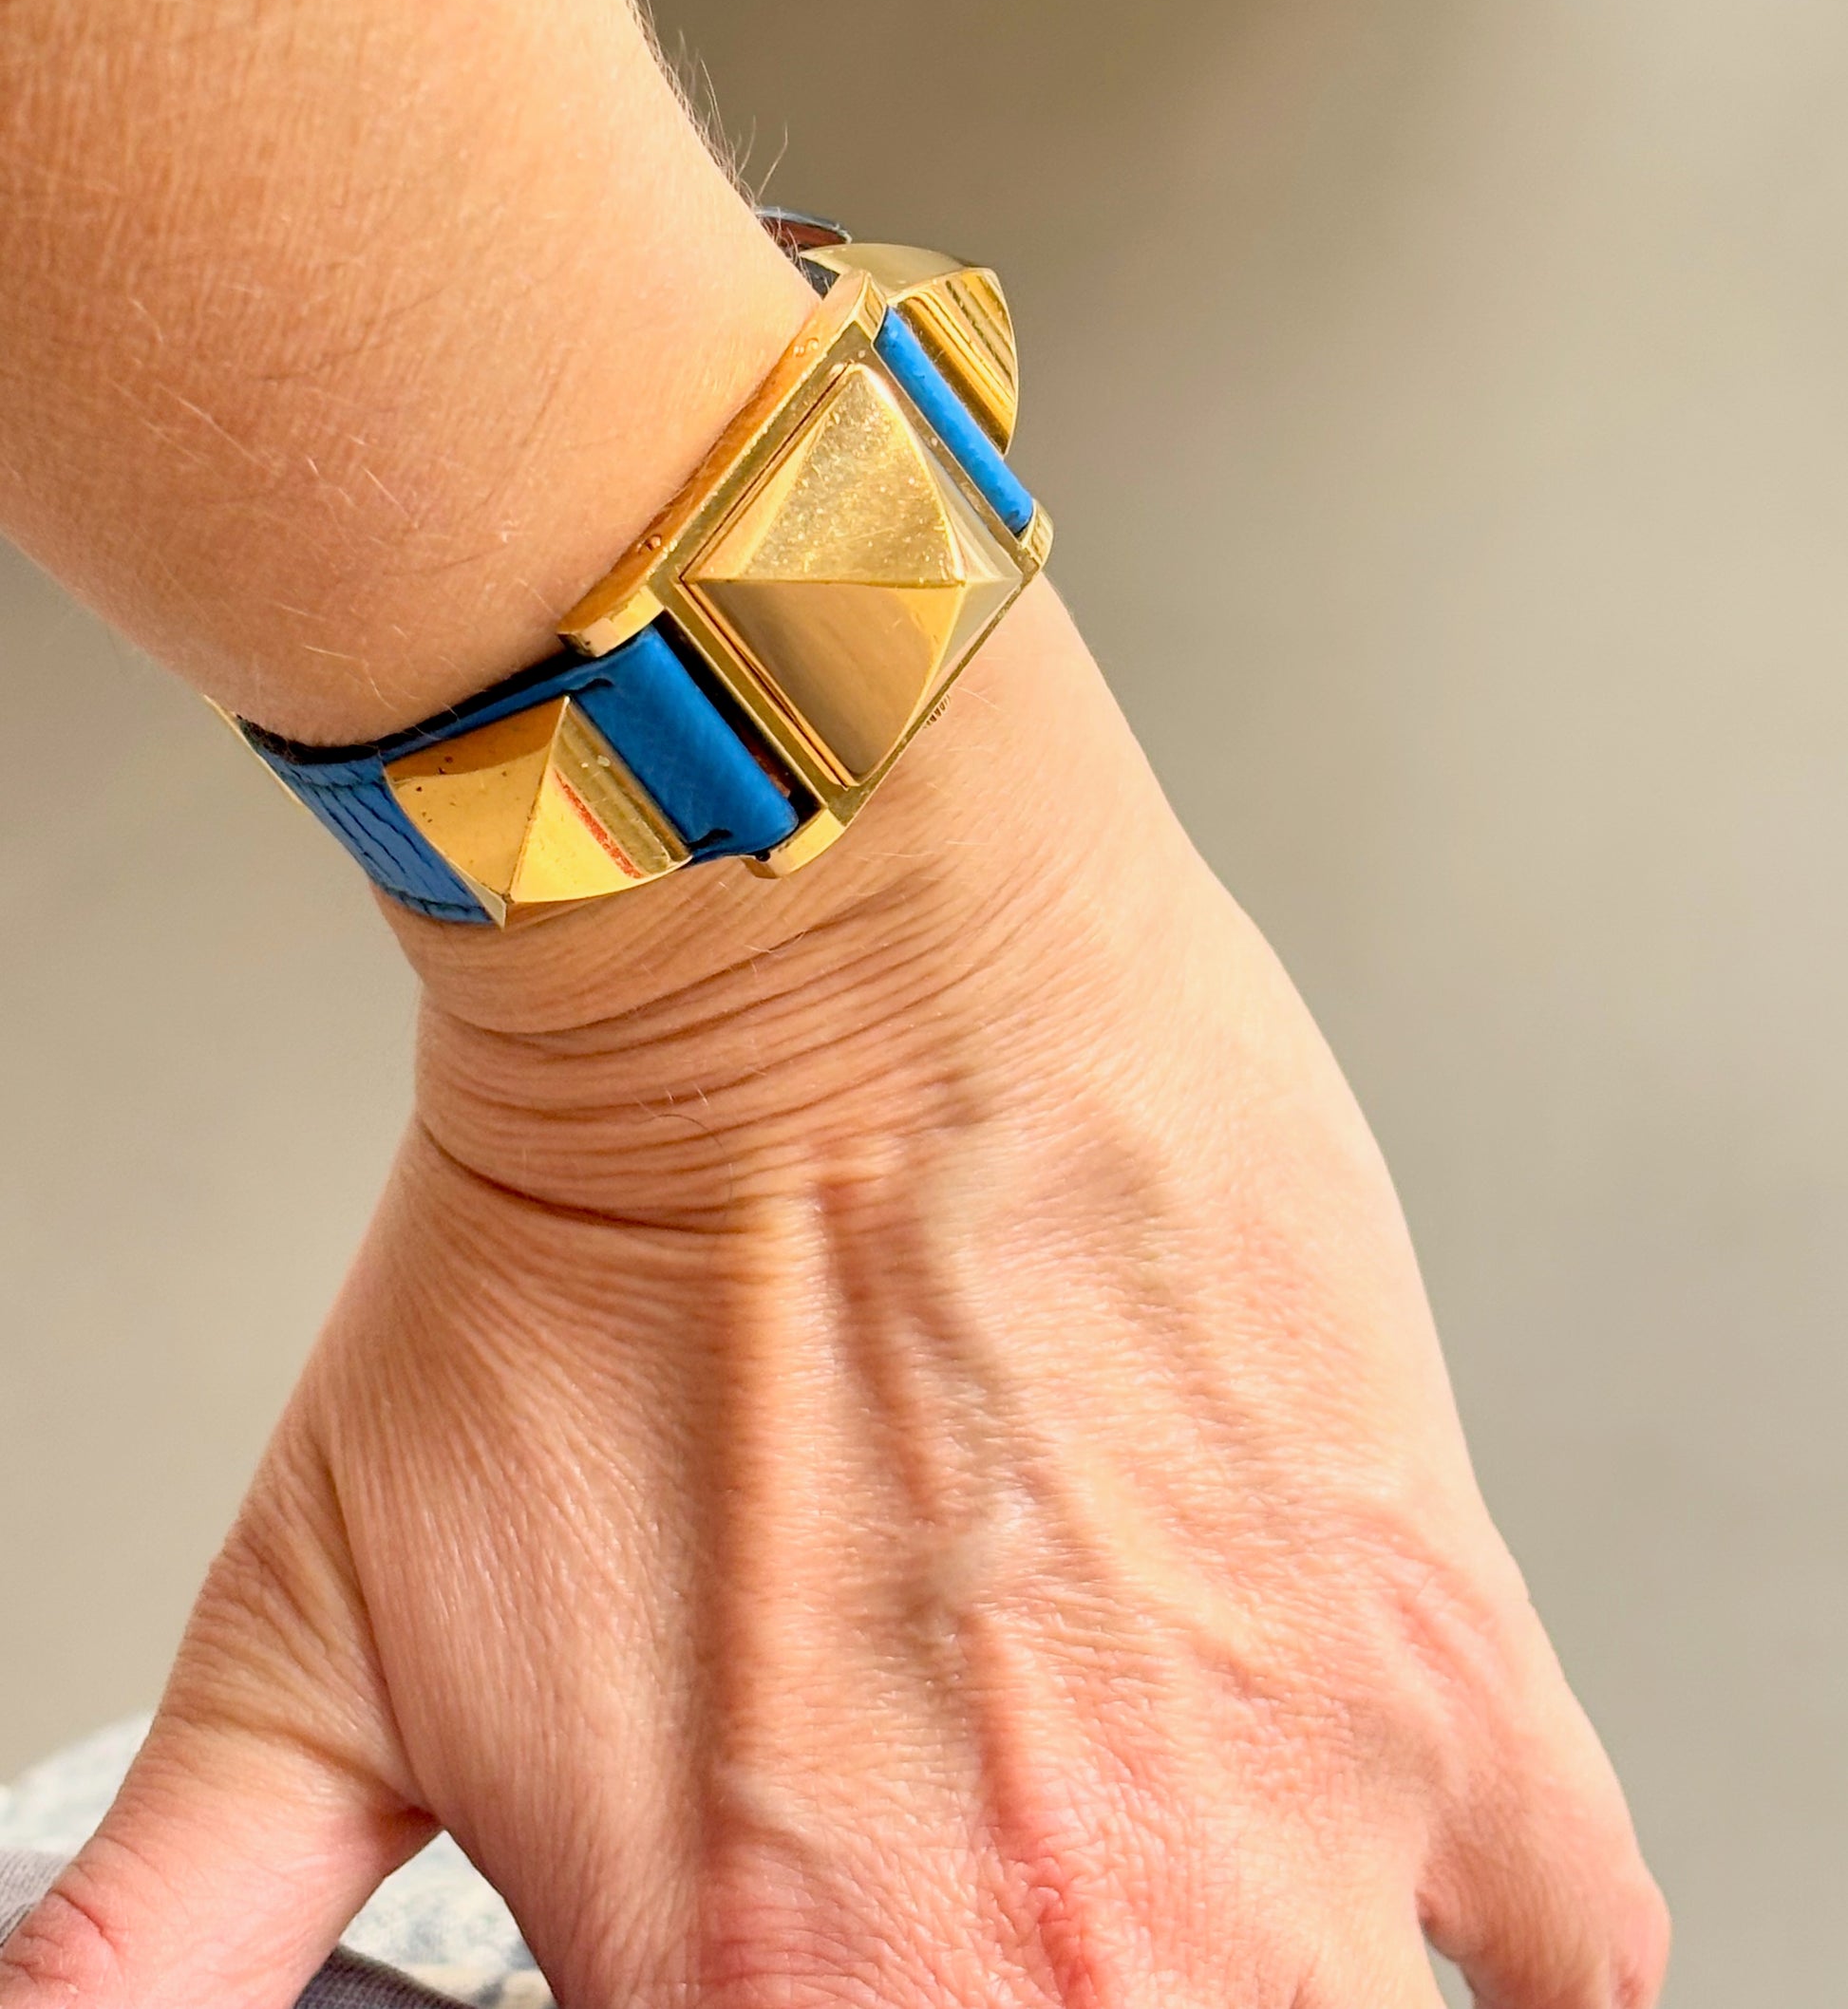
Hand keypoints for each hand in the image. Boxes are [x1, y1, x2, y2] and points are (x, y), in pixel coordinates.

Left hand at [0, 591, 1668, 2008]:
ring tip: (1158, 1885)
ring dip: (1251, 1987)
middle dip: (1040, 1988)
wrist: (811, 947)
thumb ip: (178, 1924)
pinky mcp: (1431, 1645)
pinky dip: (1519, 1966)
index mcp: (763, 1988)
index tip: (855, 1967)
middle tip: (994, 1904)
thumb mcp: (312, 1629)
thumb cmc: (596, 1230)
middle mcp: (1048, 1951)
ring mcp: (1284, 1808)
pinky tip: (1422, 1903)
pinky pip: (1570, 1942)